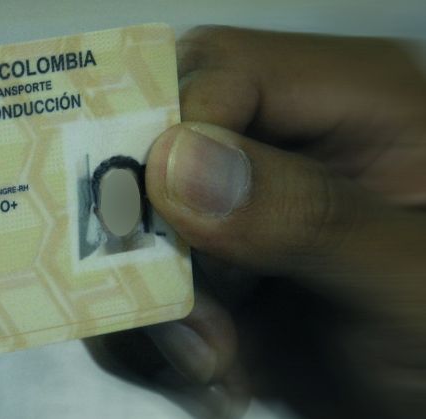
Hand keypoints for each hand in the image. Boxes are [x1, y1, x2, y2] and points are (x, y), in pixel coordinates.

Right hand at [87, 26, 425, 418]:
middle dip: (153, 232)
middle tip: (194, 308)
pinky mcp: (213, 267)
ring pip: (133, 222)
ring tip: (217, 359)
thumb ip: (304, 214)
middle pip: (158, 139)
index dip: (173, 139)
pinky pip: (138, 280)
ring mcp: (239, 210)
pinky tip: (215, 370)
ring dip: (158, 300)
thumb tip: (174, 163)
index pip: (219, 73)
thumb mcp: (404, 276)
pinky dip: (155, 334)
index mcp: (351, 102)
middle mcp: (282, 145)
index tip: (167, 228)